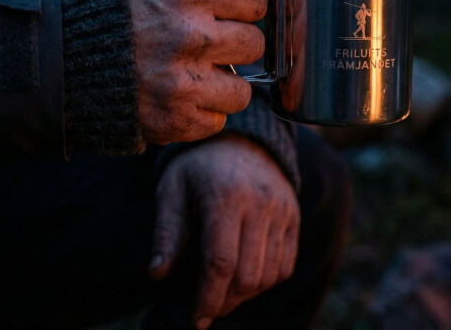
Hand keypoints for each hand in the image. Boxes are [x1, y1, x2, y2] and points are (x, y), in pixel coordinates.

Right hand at [122, 0, 267, 144]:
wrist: (58, 52)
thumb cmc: (116, 0)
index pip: (255, 0)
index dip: (244, 4)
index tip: (229, 8)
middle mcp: (188, 37)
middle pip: (255, 46)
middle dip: (236, 42)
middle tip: (209, 41)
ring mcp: (180, 83)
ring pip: (242, 91)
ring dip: (224, 82)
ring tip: (196, 71)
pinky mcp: (171, 120)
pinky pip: (216, 121)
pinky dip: (202, 111)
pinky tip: (178, 93)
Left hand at [149, 134, 299, 329]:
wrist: (241, 139)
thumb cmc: (198, 167)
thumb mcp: (172, 188)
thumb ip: (166, 230)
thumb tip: (157, 273)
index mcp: (225, 196)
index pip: (221, 262)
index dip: (208, 298)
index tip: (196, 318)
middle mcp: (260, 203)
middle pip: (248, 276)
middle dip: (225, 301)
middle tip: (206, 308)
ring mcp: (281, 210)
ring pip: (269, 275)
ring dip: (245, 295)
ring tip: (223, 293)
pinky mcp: (293, 217)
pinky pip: (285, 265)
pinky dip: (266, 281)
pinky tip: (245, 278)